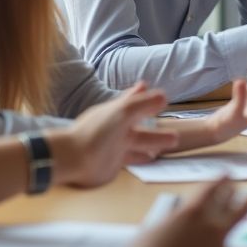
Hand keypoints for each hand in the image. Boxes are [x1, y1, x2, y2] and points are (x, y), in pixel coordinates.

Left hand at [51, 83, 177, 187]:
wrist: (73, 158)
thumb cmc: (97, 131)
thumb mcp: (123, 112)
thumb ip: (143, 104)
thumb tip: (163, 96)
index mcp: (117, 111)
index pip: (131, 99)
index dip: (139, 93)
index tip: (145, 84)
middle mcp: (117, 127)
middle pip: (139, 120)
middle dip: (153, 118)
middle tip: (168, 110)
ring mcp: (115, 145)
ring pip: (139, 141)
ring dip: (154, 140)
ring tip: (172, 140)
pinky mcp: (114, 162)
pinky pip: (133, 158)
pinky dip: (143, 157)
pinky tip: (152, 159)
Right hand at [118, 177, 246, 246]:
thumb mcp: (155, 231)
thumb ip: (173, 224)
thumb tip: (179, 225)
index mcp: (190, 212)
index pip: (210, 190)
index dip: (219, 181)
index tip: (226, 175)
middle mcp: (209, 225)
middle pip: (229, 202)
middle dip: (233, 192)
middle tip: (240, 184)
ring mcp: (219, 245)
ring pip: (234, 223)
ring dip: (244, 208)